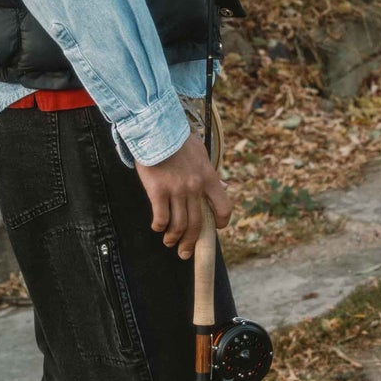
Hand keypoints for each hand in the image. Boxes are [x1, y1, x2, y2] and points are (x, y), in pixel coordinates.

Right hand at [135, 131, 230, 259]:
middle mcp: (195, 187)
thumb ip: (210, 173)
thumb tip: (222, 186)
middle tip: (185, 252)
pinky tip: (157, 227)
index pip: (223, 206)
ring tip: (170, 242)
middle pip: (198, 223)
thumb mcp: (201, 153)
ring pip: (179, 224)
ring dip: (174, 237)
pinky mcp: (158, 190)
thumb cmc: (177, 138)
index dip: (221, 221)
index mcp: (208, 177)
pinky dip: (159, 226)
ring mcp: (176, 190)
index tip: (216, 228)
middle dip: (192, 242)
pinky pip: (161, 216)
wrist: (157, 128)